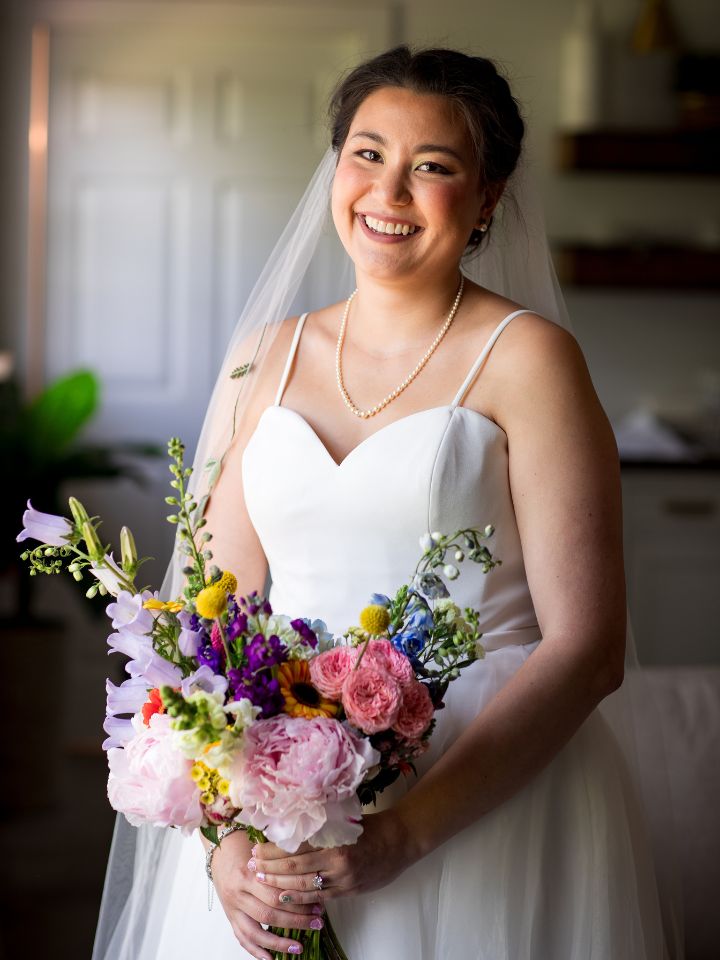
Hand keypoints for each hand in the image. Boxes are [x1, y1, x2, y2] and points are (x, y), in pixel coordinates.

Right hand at [210, 830, 323, 958]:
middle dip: (295, 921)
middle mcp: (238, 894)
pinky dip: (257, 951)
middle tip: (317, 922)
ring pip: (255, 932)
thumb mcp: (261, 851)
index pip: (275, 894)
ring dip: (279, 942)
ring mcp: (232, 908)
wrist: (220, 851)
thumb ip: (279, 864)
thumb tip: (310, 876)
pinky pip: (242, 938)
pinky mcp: (230, 917)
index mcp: (247, 874)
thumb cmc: (245, 848)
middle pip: (269, 914)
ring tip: (299, 947)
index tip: (318, 905)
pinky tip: (271, 958)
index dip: (298, 902)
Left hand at [252, 810, 417, 904]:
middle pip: (295, 869)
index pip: (295, 847)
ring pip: (304, 887)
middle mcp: (336, 861)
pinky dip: (301, 898)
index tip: (256, 849)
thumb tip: (291, 826)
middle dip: (271, 869)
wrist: (400, 841)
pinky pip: (320, 898)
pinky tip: (286, 897)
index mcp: (333, 839)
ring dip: (281, 886)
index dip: (273, 851)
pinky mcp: (348, 891)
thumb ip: (321, 827)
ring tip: (263, 882)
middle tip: (252, 867)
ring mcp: (343, 879)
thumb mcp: (344, 820)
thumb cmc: (371, 826)